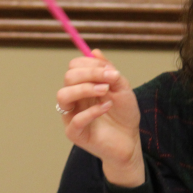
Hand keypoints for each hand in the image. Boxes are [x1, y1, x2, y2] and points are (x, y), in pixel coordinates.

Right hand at [56, 50, 143, 186]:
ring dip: (85, 89)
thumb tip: (94, 52)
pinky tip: (107, 107)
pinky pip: (76, 120)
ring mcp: (71, 116)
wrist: (130, 141)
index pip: (74, 67)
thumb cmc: (124, 115)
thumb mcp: (122, 88)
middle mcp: (74, 99)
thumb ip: (109, 71)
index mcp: (82, 86)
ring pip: (63, 96)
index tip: (110, 70)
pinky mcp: (75, 134)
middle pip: (68, 77)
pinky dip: (92, 111)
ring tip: (105, 90)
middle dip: (89, 74)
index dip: (90, 64)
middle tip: (109, 79)